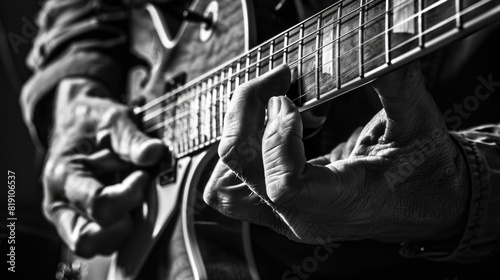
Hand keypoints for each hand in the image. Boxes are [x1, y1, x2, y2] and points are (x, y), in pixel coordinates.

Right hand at [43, 78, 163, 256]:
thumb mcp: (114, 119)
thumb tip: (155, 153)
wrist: (76, 122)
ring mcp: (69, 218)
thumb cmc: (92, 121)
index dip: (130, 194)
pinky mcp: (82, 224)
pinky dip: (123, 229)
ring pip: (98, 247)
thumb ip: (133, 138)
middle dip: (124, 221)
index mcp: (62, 176)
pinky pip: (105, 242)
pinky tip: (129, 204)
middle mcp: (60, 204)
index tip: (143, 174)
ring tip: (131, 197)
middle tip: (136, 192)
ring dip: (124, 228)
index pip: (99, 204)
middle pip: (90, 240)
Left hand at [204, 63, 469, 243]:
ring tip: (273, 111)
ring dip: (237, 137)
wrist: (428, 206)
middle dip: (246, 113)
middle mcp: (305, 216)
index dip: (277, 134)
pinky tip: (270, 131)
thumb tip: (385, 39)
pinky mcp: (278, 210)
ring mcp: (287, 217)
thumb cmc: (426, 172)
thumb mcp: (418, 123)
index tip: (290, 96)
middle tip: (275, 82)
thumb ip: (396, 83)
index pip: (283, 184)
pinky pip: (232, 189)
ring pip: (224, 186)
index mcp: (343, 202)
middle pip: (241, 170)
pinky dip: (237, 155)